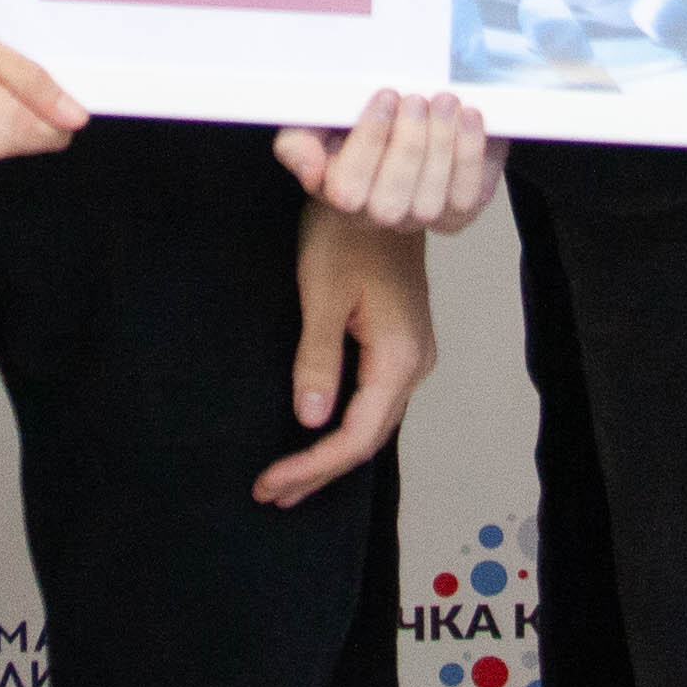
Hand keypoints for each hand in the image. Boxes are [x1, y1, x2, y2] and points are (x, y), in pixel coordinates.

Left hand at [260, 196, 436, 506]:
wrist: (378, 192)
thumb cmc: (347, 233)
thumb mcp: (321, 294)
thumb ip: (318, 361)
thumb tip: (311, 420)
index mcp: (399, 357)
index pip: (356, 437)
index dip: (313, 466)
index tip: (272, 483)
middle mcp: (415, 363)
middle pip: (369, 438)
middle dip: (319, 470)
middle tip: (271, 493)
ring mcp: (412, 353)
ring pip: (374, 422)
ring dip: (330, 453)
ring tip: (288, 479)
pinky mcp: (401, 342)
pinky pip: (375, 400)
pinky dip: (344, 425)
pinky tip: (318, 436)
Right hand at [276, 89, 499, 232]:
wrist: (391, 140)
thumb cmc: (350, 128)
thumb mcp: (311, 124)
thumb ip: (297, 144)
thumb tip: (310, 170)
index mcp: (338, 195)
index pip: (347, 188)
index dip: (369, 141)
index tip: (385, 95)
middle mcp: (379, 216)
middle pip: (392, 202)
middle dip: (409, 145)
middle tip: (417, 98)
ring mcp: (421, 218)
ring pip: (433, 201)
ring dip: (444, 147)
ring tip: (445, 101)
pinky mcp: (459, 212)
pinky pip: (470, 196)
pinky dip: (473, 156)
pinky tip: (469, 118)